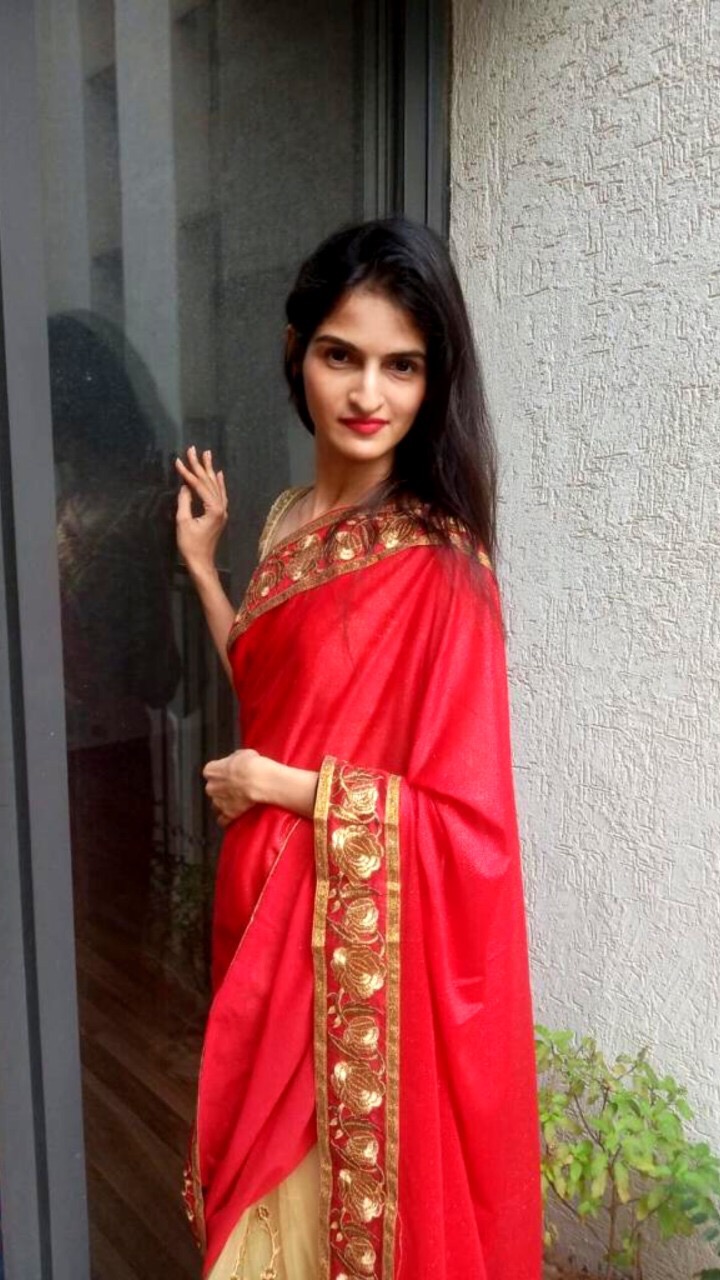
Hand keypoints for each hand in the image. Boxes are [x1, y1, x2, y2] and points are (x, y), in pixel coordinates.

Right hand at [175, 446, 227, 573]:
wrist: (201, 562)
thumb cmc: (190, 545)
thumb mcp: (183, 522)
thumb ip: (185, 502)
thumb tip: (185, 486)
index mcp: (213, 508)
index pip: (198, 485)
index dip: (188, 473)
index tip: (178, 460)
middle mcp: (221, 507)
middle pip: (209, 482)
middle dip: (200, 465)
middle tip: (194, 449)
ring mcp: (222, 511)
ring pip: (216, 486)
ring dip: (210, 470)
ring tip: (207, 455)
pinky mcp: (220, 515)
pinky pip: (220, 494)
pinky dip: (218, 483)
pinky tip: (218, 474)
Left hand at [203, 749, 260, 826]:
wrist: (260, 781)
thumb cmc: (252, 766)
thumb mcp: (242, 754)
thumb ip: (234, 759)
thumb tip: (236, 761)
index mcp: (211, 770)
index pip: (210, 771)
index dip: (220, 772)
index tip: (228, 772)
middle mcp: (211, 787)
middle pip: (212, 788)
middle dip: (221, 788)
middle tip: (235, 785)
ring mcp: (218, 802)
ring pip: (216, 805)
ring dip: (223, 803)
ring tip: (235, 801)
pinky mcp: (228, 814)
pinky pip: (223, 820)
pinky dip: (226, 819)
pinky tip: (232, 817)